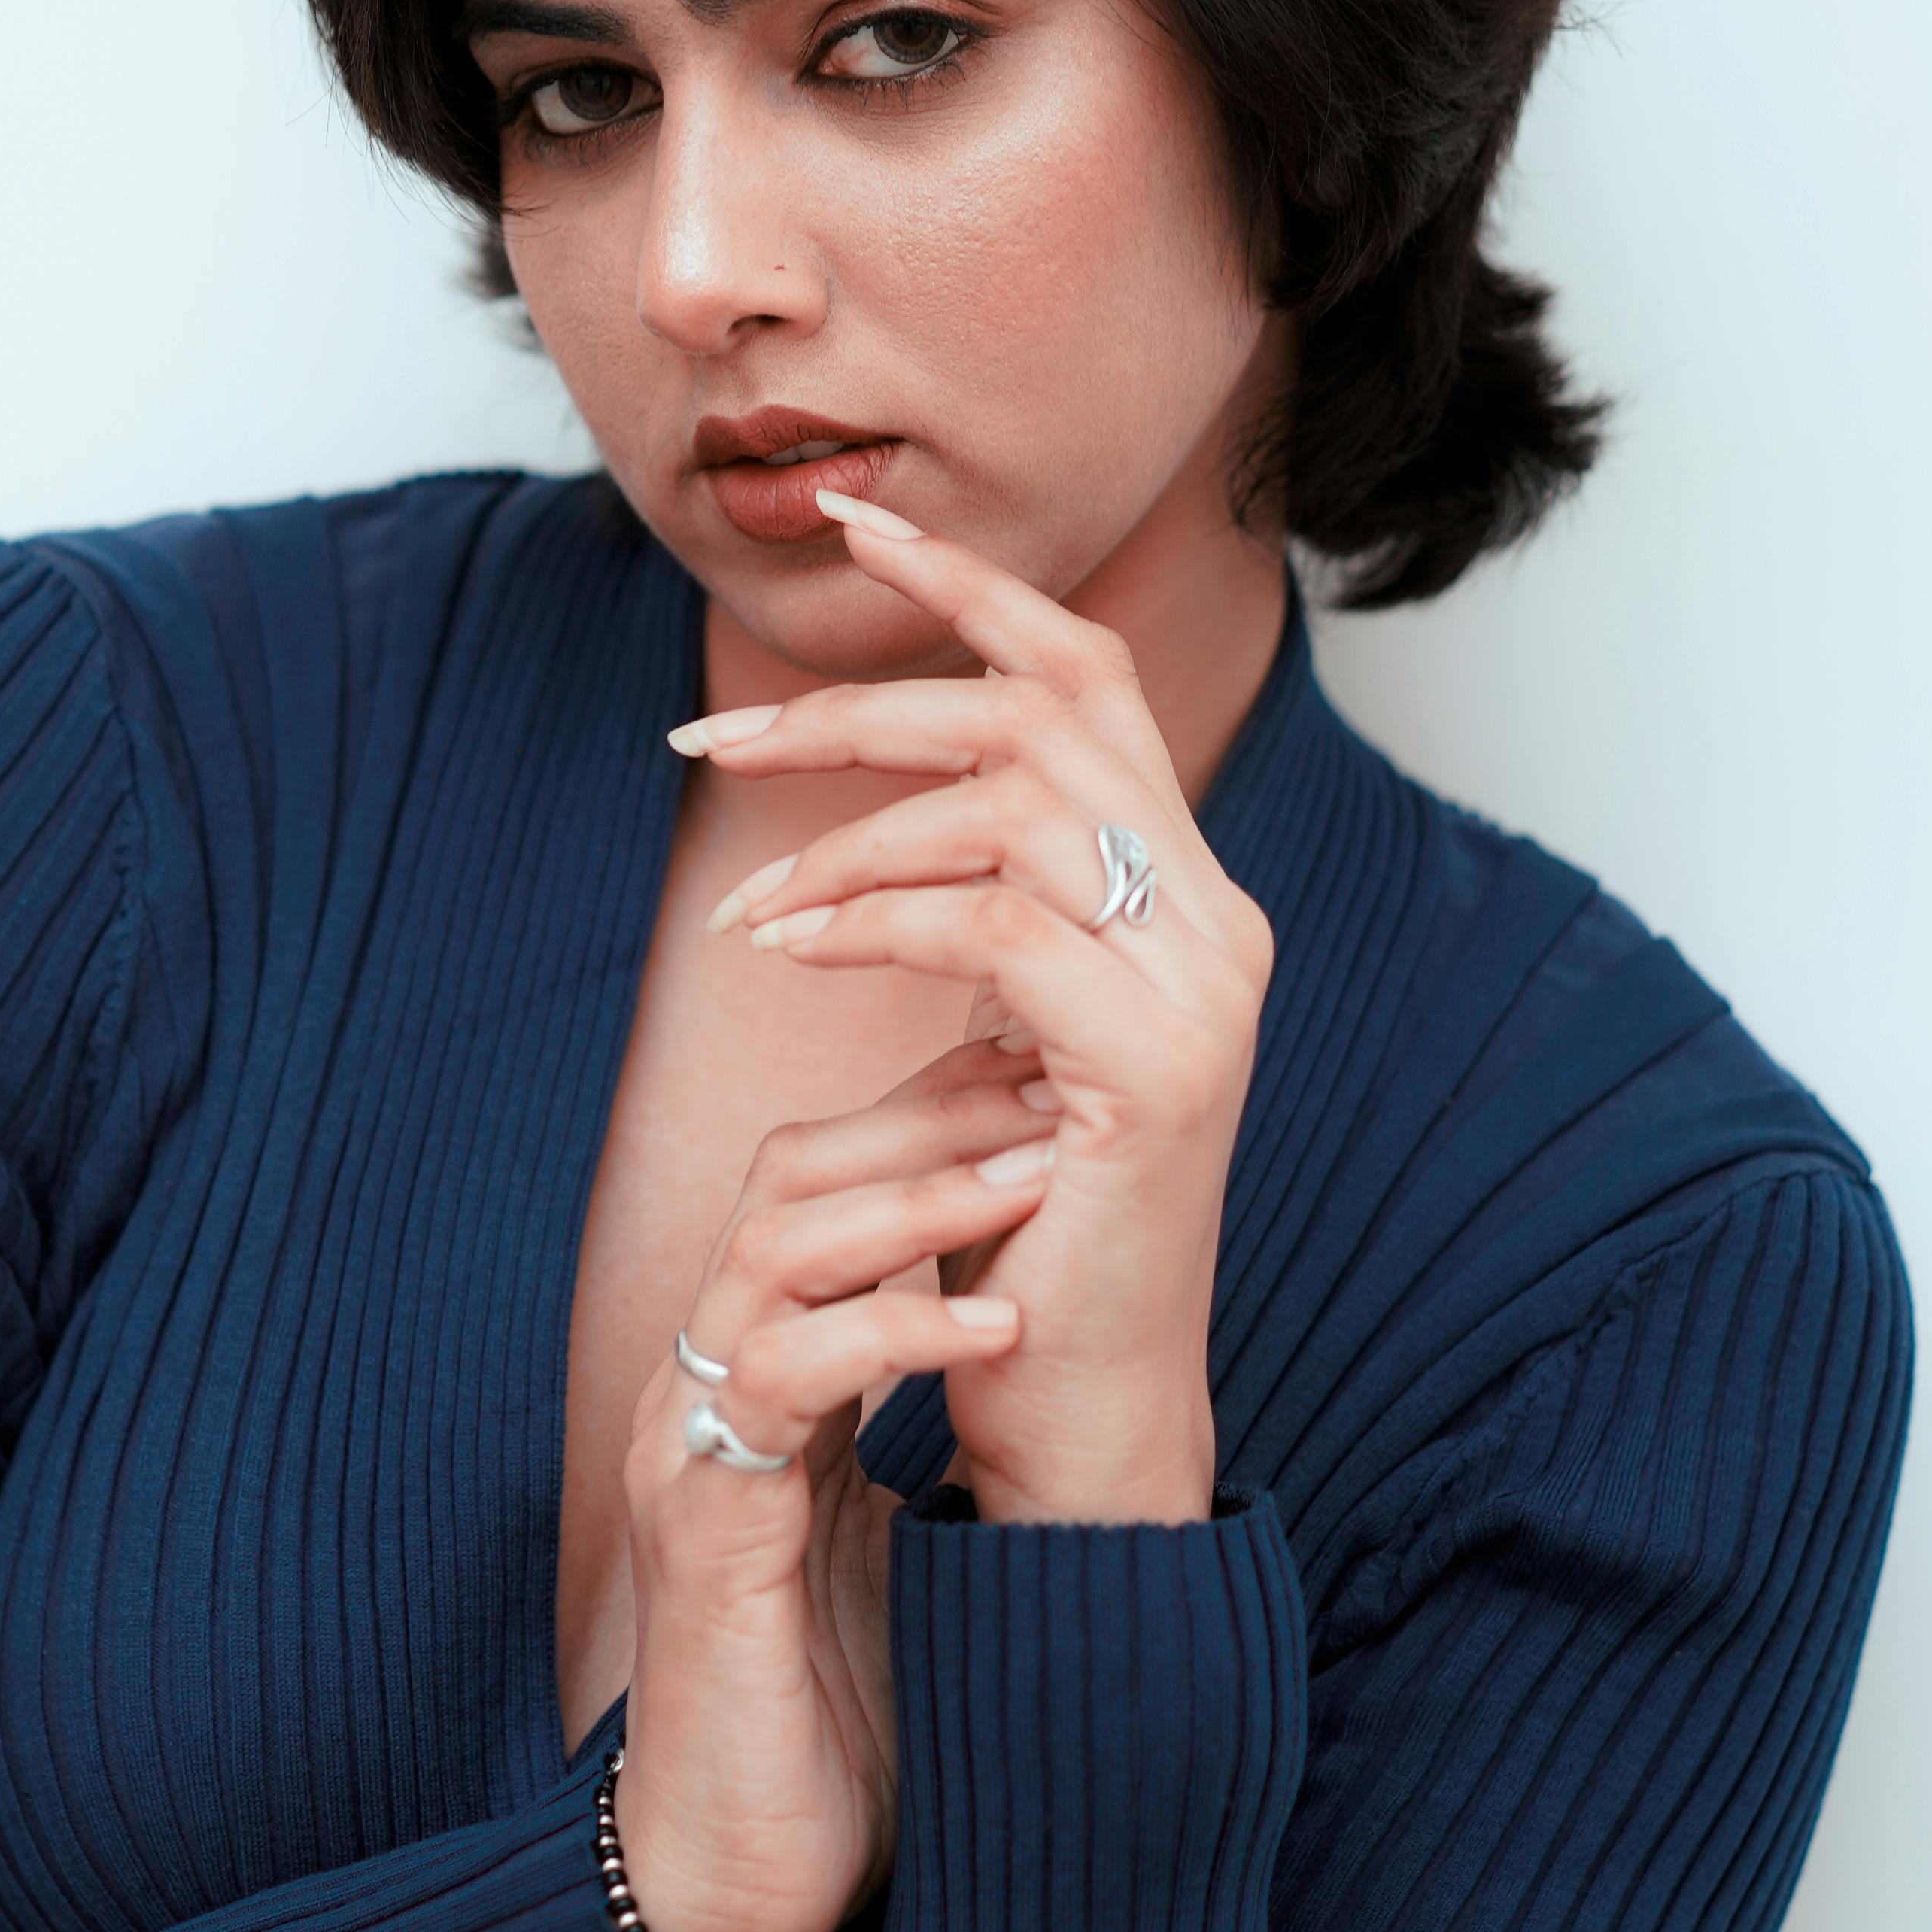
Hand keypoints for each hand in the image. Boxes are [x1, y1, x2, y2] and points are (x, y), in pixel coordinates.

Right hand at [611, 1039, 1058, 1931]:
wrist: (748, 1881)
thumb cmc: (842, 1716)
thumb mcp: (904, 1532)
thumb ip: (931, 1431)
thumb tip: (1044, 1349)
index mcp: (761, 1379)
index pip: (825, 1187)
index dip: (931, 1116)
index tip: (1052, 1080)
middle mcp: (708, 1388)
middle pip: (788, 1176)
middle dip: (927, 1116)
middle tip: (1056, 1088)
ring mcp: (692, 1450)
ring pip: (773, 1250)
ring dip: (916, 1197)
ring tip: (1041, 1170)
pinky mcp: (704, 1530)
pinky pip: (780, 1380)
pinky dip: (891, 1330)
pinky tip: (996, 1324)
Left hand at [682, 496, 1273, 1531]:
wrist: (1083, 1407)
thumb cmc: (1017, 1232)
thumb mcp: (997, 1046)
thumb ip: (981, 924)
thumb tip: (883, 828)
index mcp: (1185, 895)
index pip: (1090, 675)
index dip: (970, 586)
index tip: (844, 524)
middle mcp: (1218, 919)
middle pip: (1043, 707)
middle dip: (865, 700)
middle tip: (713, 733)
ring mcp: (1203, 990)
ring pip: (1014, 802)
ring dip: (848, 831)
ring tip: (746, 905)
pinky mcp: (1155, 1068)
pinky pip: (995, 925)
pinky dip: (872, 918)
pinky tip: (787, 945)